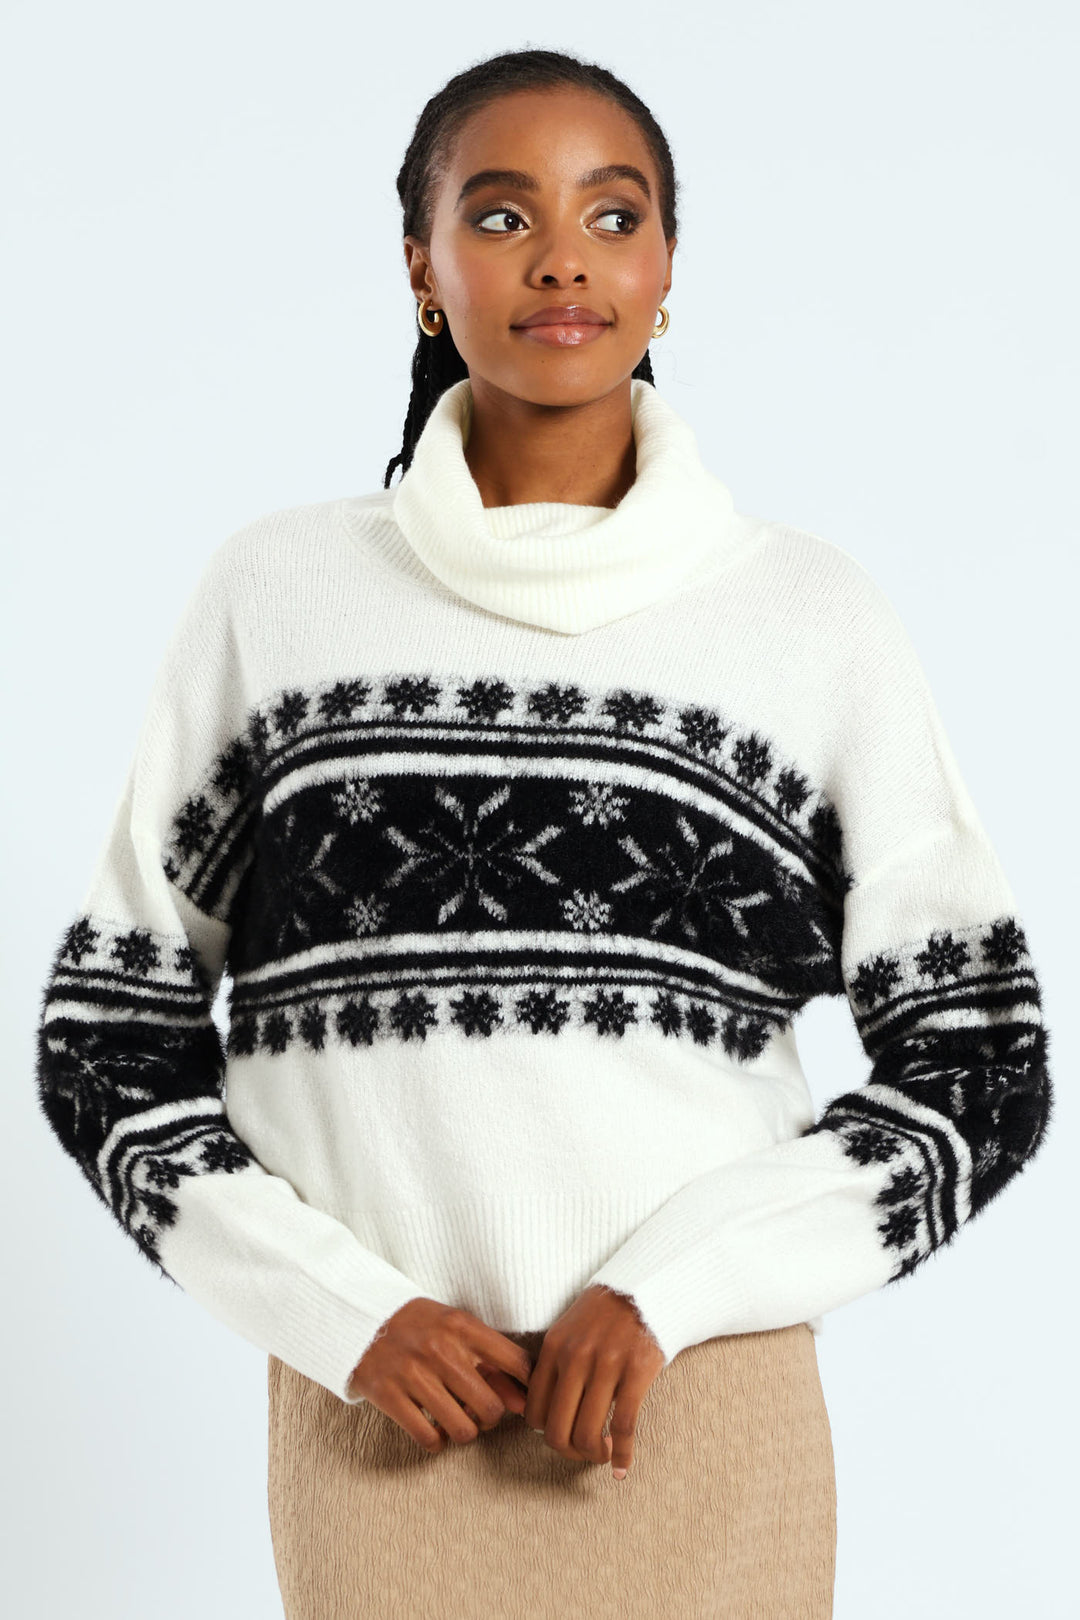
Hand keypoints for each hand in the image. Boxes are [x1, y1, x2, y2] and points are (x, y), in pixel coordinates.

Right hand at [347, 1298, 533, 1454]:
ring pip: (463, 1430)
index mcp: (462, 1326)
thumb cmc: (419, 1326)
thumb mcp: (456, 1328)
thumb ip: (491, 1361)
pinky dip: (436, 1442)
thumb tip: (523, 1405)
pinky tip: (433, 1428)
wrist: (360, 1320)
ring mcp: (412, 1373)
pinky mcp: (388, 1396)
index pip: (517, 1363)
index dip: (526, 1388)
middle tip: (479, 1411)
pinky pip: (429, 1439)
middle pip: (492, 1407)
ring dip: (464, 1432)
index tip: (520, 1399)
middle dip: (491, 1417)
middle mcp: (440, 1349)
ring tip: (456, 1420)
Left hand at [523, 1284, 665, 1477]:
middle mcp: (575, 1357)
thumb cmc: (604, 1314)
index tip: (562, 1436)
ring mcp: (606, 1364)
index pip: (534, 1411)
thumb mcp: (568, 1331)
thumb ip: (554, 1367)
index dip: (546, 1434)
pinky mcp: (637, 1371)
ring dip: (593, 1456)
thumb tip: (541, 1415)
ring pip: (587, 1433)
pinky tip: (622, 1466)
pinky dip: (622, 1454)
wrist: (645, 1286)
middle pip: (557, 1429)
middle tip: (583, 1452)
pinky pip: (623, 1426)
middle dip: (568, 1452)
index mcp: (553, 1348)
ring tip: (602, 1454)